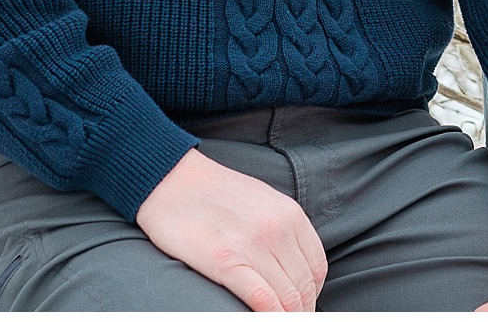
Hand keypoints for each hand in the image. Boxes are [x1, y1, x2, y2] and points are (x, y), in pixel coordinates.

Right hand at [135, 149, 326, 310]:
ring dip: (287, 317)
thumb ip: (281, 228)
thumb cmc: (212, 193)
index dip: (312, 294)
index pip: (316, 267)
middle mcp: (278, 229)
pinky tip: (265, 319)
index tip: (302, 306)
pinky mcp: (227, 261)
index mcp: (289, 214)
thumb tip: (293, 265)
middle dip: (301, 310)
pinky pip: (263, 300)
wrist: (170, 179)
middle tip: (292, 319)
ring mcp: (254, 245)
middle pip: (304, 286)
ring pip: (287, 298)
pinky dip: (270, 316)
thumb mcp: (261, 200)